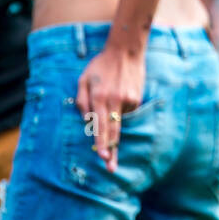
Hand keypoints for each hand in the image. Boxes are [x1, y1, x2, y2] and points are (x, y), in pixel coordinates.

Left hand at [75, 46, 144, 171]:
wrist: (126, 51)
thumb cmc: (100, 66)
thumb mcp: (83, 80)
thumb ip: (81, 102)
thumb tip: (86, 122)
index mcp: (99, 97)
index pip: (100, 125)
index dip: (101, 142)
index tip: (102, 156)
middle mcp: (114, 100)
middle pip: (113, 131)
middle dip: (111, 151)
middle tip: (111, 168)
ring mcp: (128, 100)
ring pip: (118, 120)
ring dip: (114, 119)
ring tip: (113, 97)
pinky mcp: (136, 99)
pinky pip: (126, 111)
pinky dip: (120, 108)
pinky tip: (119, 93)